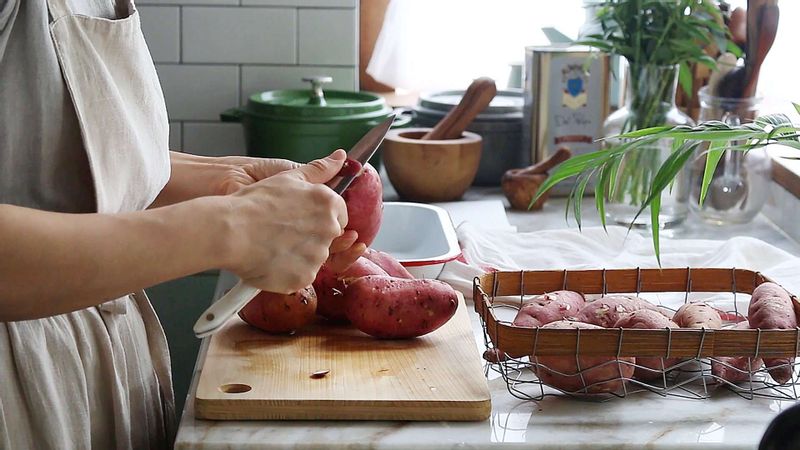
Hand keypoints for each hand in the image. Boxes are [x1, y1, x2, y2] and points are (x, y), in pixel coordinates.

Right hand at [219, 150, 351, 293]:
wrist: (229, 230)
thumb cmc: (254, 203)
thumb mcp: (288, 178)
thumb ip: (319, 169)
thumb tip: (341, 157)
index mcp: (329, 204)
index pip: (340, 216)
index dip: (319, 218)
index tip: (301, 219)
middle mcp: (329, 230)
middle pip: (328, 238)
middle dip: (310, 237)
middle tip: (282, 233)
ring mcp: (318, 256)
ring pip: (313, 259)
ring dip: (298, 255)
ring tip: (272, 245)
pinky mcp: (304, 277)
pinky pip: (300, 276)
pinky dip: (287, 272)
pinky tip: (269, 260)